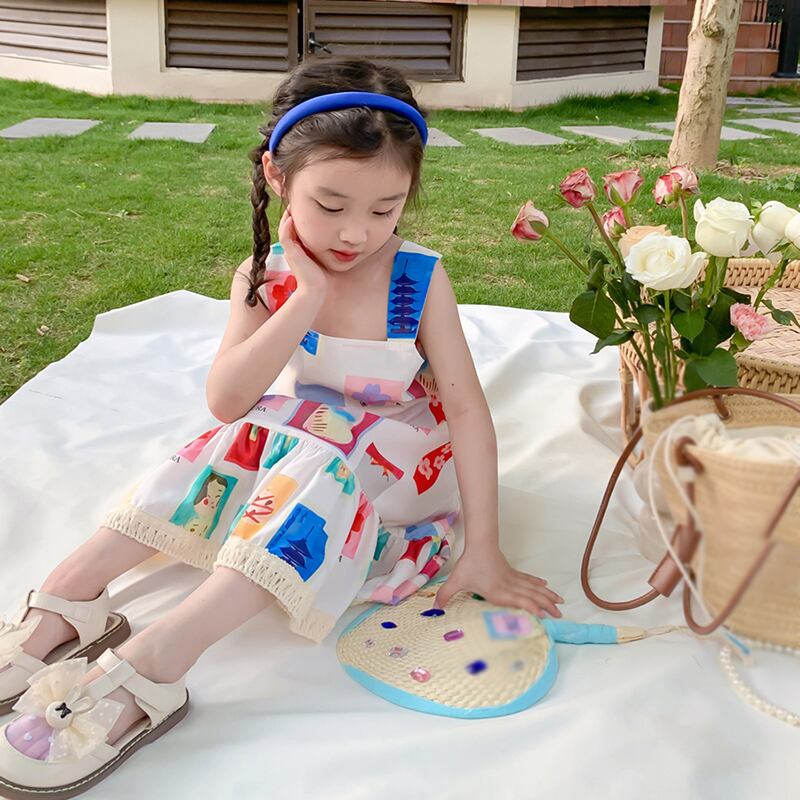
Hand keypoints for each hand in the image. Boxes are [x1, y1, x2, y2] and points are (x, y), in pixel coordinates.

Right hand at [278, 209, 328, 295]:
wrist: (315, 290)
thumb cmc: (321, 277)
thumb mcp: (321, 257)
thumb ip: (322, 247)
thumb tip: (333, 237)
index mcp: (298, 249)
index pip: (295, 229)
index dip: (298, 217)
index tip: (305, 206)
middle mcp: (292, 249)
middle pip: (288, 226)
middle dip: (291, 213)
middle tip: (296, 200)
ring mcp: (290, 251)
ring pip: (284, 229)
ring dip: (288, 216)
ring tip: (292, 204)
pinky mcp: (291, 253)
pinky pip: (285, 236)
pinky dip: (287, 226)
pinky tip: (292, 218)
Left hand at [433, 547, 563, 617]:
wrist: (479, 544)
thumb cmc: (469, 564)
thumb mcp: (456, 581)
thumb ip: (445, 595)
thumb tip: (434, 608)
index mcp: (497, 591)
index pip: (517, 600)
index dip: (531, 607)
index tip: (544, 614)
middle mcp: (509, 586)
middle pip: (531, 595)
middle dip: (546, 605)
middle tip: (560, 614)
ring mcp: (513, 579)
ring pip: (533, 588)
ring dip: (547, 595)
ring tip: (560, 602)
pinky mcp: (513, 573)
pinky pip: (528, 580)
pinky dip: (538, 584)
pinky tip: (546, 586)